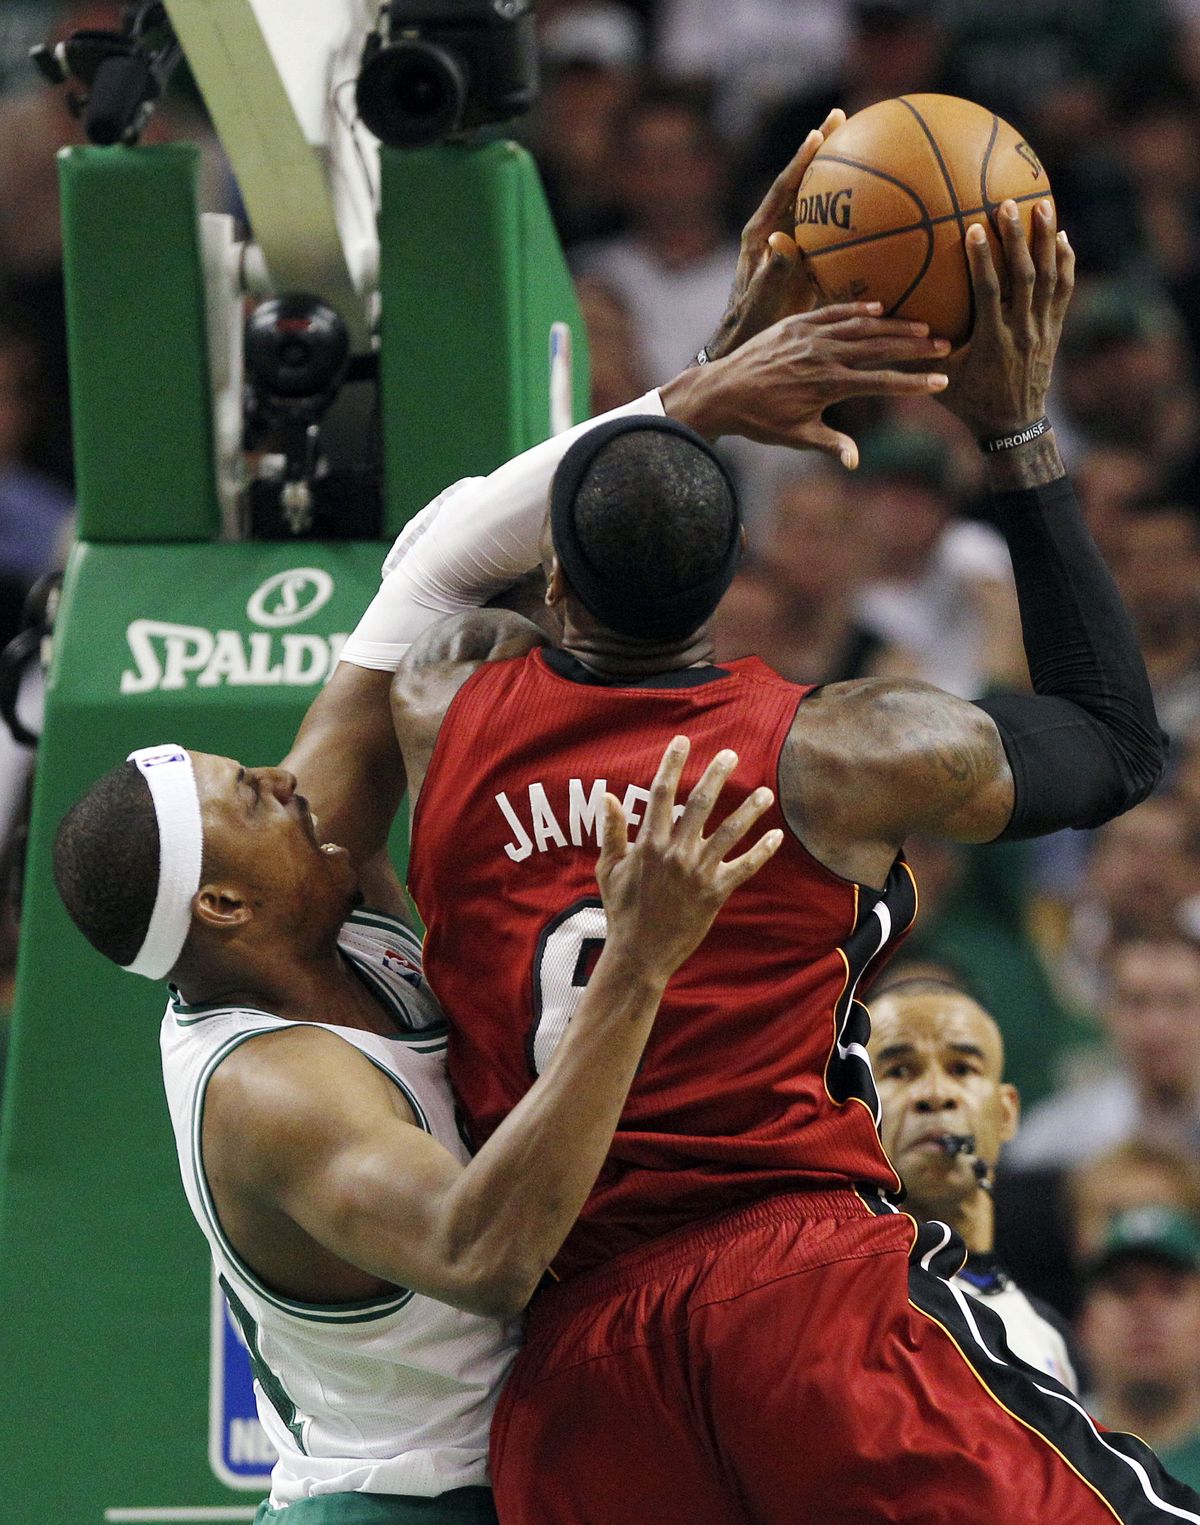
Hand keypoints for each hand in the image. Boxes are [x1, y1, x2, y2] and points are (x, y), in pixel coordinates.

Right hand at [595, 737, 780, 980]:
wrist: (639, 952)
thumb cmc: (622, 910)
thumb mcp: (608, 869)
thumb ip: (611, 832)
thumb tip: (608, 797)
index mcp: (648, 843)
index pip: (661, 794)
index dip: (672, 765)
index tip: (682, 742)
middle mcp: (675, 852)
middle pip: (699, 804)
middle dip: (716, 776)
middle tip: (731, 754)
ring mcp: (697, 872)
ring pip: (729, 833)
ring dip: (749, 811)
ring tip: (766, 793)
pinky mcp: (715, 893)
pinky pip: (744, 868)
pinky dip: (761, 852)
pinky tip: (776, 836)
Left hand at [663, 303, 949, 466]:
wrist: (720, 392)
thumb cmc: (759, 421)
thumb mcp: (796, 436)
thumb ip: (830, 445)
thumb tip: (856, 462)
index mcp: (828, 384)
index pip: (881, 381)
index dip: (914, 382)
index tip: (942, 381)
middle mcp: (823, 355)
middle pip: (880, 347)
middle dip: (916, 347)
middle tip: (946, 345)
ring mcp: (810, 336)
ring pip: (861, 326)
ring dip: (894, 326)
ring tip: (923, 327)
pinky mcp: (795, 324)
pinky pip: (833, 312)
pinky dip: (858, 310)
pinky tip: (880, 309)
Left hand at [704, 111, 845, 359]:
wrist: (751, 340)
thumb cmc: (753, 323)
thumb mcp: (764, 298)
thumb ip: (772, 271)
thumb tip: (783, 241)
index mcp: (762, 234)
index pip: (784, 187)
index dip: (800, 160)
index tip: (818, 133)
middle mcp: (777, 229)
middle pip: (803, 180)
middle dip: (823, 149)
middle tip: (843, 116)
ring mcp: (792, 240)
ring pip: (817, 198)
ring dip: (838, 172)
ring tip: (863, 142)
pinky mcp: (806, 254)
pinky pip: (831, 226)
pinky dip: (850, 210)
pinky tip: (878, 202)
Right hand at [938, 198, 1073, 439]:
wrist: (1014, 425)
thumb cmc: (970, 402)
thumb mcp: (942, 380)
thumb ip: (922, 353)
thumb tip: (889, 328)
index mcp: (992, 341)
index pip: (988, 293)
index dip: (982, 260)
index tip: (974, 228)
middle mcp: (1020, 331)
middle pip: (1024, 278)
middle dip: (1017, 239)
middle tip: (1008, 204)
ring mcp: (1041, 329)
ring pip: (1049, 278)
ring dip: (1046, 240)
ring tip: (1043, 204)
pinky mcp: (1054, 329)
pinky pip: (1063, 290)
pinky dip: (1064, 262)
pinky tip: (1061, 237)